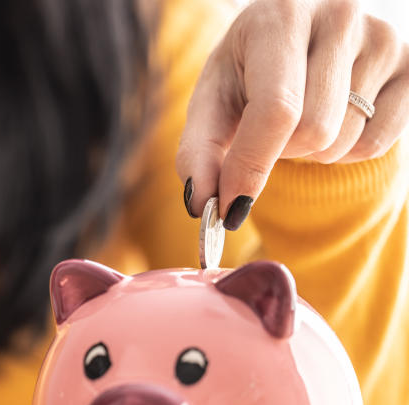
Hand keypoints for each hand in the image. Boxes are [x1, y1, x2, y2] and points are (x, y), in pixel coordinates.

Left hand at [176, 0, 408, 229]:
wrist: (298, 35)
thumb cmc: (248, 69)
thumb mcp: (213, 98)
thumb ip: (198, 151)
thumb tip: (201, 204)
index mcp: (280, 15)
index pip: (276, 109)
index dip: (251, 166)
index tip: (229, 207)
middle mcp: (339, 16)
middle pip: (313, 133)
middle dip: (281, 152)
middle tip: (270, 129)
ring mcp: (384, 37)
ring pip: (343, 142)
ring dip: (311, 151)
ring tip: (301, 114)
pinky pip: (376, 145)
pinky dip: (344, 149)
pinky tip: (334, 115)